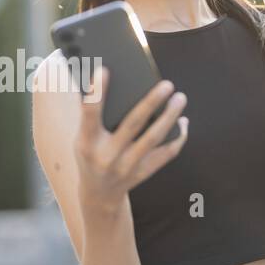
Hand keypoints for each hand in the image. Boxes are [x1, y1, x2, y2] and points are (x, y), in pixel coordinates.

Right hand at [74, 66, 188, 214]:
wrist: (98, 195)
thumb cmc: (89, 154)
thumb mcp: (81, 137)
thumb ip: (90, 114)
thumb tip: (101, 77)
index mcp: (86, 143)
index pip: (89, 115)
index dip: (96, 93)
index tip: (104, 70)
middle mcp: (106, 156)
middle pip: (132, 125)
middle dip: (151, 102)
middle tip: (166, 84)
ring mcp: (126, 167)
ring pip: (154, 138)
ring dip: (169, 117)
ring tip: (180, 98)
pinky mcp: (143, 173)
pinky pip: (165, 154)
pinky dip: (177, 137)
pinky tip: (183, 122)